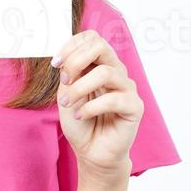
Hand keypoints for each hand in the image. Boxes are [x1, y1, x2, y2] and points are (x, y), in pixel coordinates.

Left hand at [51, 29, 143, 172]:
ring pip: (105, 73)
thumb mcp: (67, 93)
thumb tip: (66, 58)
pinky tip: (82, 116)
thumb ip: (69, 74)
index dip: (71, 45)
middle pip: (101, 46)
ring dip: (80, 88)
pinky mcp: (134, 107)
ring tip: (68, 104)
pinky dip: (91, 107)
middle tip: (64, 80)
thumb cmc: (80, 122)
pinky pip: (113, 99)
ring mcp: (127, 88)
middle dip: (76, 60)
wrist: (91, 152)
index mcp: (100, 65)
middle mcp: (116, 72)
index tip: (56, 63)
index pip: (92, 38)